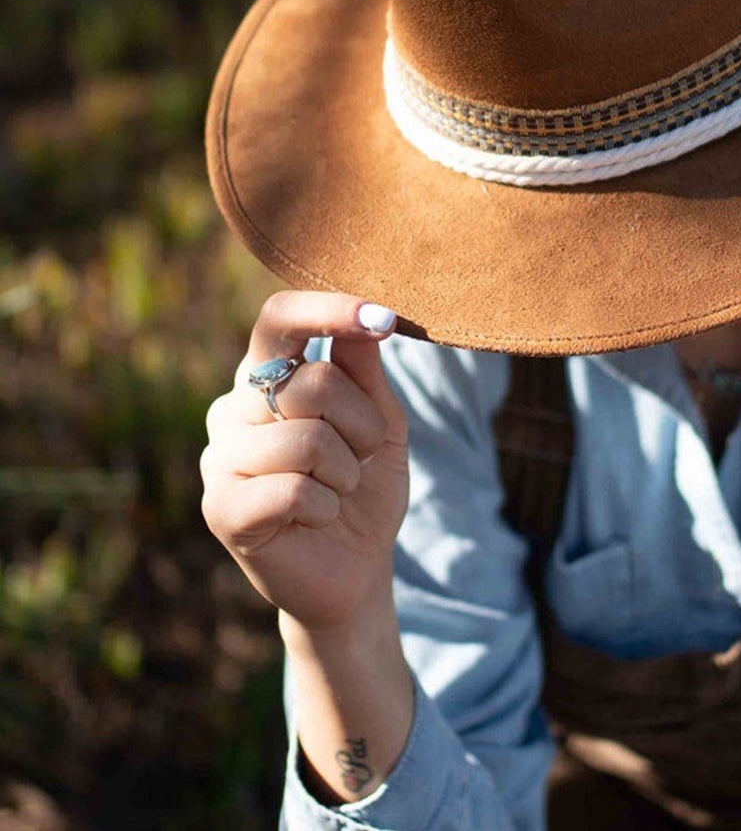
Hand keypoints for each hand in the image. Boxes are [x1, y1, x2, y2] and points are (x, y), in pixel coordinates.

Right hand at [200, 291, 408, 633]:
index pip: (280, 317)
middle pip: (313, 382)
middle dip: (361, 424)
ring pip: (308, 438)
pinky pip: (294, 490)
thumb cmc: (364, 483)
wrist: (356, 567)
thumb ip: (364, 369)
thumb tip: (365, 315)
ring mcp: (220, 456)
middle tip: (358, 456)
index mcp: (267, 373)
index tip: (383, 320)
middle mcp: (234, 406)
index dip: (328, 310)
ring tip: (334, 490)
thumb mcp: (379, 420)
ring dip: (345, 471)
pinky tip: (313, 519)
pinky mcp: (219, 508)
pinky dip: (326, 506)